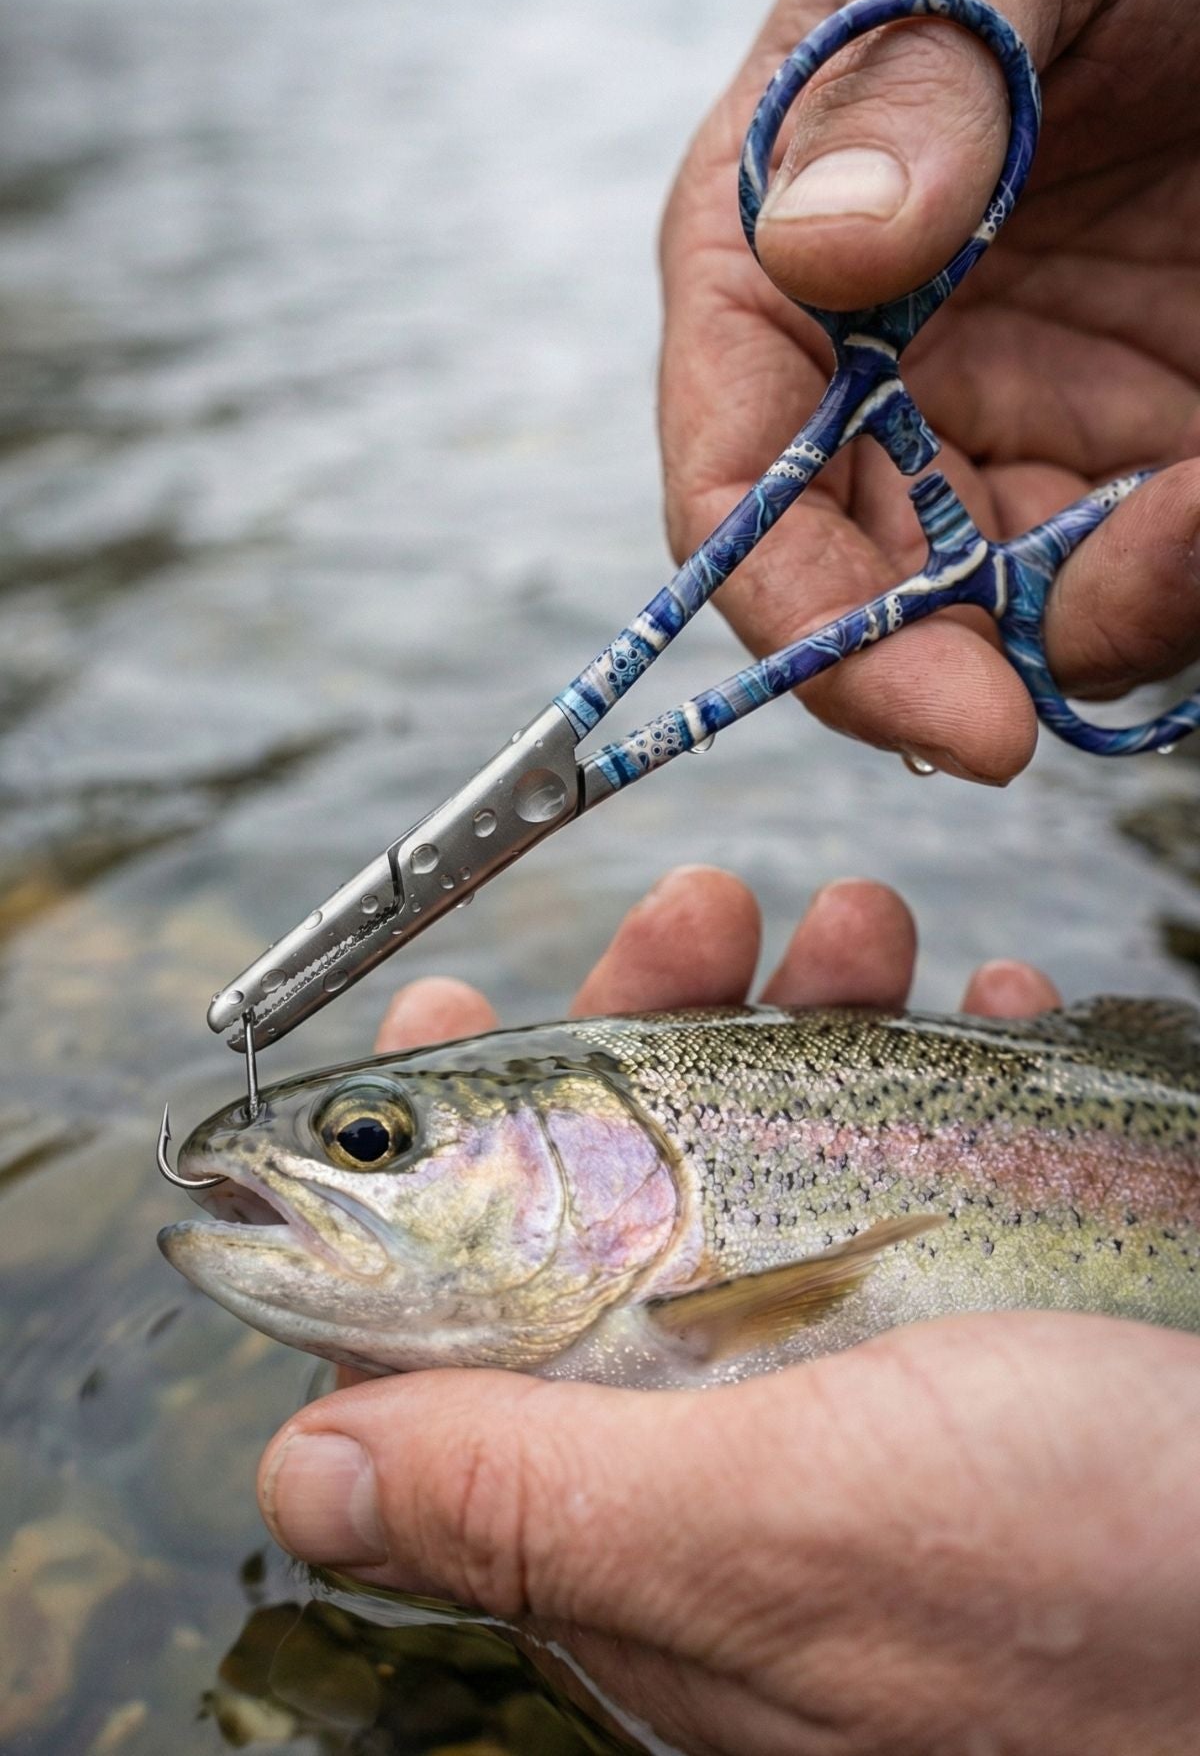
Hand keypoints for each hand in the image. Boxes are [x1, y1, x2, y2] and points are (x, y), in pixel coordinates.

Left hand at [255, 868, 1199, 1754]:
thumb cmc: (1090, 1598)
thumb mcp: (783, 1534)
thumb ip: (536, 1500)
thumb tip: (298, 1468)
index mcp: (646, 1514)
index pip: (473, 1329)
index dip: (440, 1162)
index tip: (456, 1015)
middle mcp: (740, 1446)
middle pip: (624, 1208)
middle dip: (650, 1027)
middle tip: (699, 910)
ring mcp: (872, 1380)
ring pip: (777, 1161)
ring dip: (808, 1013)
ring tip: (872, 927)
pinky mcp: (989, 1331)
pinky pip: (930, 1175)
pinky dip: (945, 1068)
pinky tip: (992, 1011)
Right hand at [660, 0, 1199, 782]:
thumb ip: (904, 76)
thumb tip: (822, 240)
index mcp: (783, 262)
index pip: (738, 481)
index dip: (802, 616)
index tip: (926, 703)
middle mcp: (881, 374)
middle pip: (861, 590)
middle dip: (935, 674)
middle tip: (1017, 725)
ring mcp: (1016, 419)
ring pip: (1015, 606)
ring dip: (1102, 608)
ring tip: (1196, 508)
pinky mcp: (1139, 446)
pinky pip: (1141, 565)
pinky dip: (1183, 568)